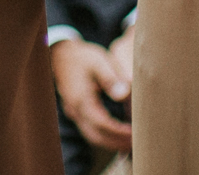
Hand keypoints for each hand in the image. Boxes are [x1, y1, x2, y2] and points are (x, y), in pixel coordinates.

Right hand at [50, 37, 132, 152]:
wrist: (61, 54)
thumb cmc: (83, 57)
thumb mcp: (99, 61)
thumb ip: (111, 78)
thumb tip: (123, 94)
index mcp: (81, 99)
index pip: (101, 124)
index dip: (119, 132)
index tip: (135, 134)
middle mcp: (75, 110)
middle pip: (96, 136)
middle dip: (117, 143)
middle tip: (137, 144)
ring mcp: (74, 113)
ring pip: (92, 136)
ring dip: (111, 143)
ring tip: (131, 143)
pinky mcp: (76, 113)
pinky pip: (90, 131)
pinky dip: (105, 137)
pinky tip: (118, 136)